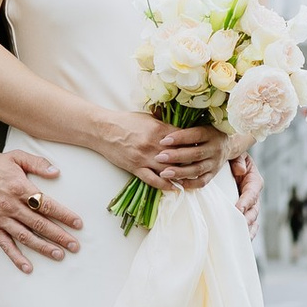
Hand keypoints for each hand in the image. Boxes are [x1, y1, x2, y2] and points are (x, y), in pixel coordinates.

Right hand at [0, 147, 83, 275]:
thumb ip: (37, 163)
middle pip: (39, 224)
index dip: (64, 215)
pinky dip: (16, 258)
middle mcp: (11, 206)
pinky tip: (28, 268)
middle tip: (74, 246)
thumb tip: (56, 172)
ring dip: (43, 248)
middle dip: (59, 236)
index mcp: (19, 188)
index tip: (78, 223)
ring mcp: (1, 219)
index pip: (46, 205)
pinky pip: (5, 245)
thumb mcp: (16, 157)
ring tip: (59, 255)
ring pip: (25, 237)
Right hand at [97, 111, 225, 192]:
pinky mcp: (136, 168)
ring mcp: (145, 158)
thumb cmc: (125, 121)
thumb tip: (179, 129)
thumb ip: (164, 125)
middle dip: (191, 161)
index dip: (194, 144)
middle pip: (179, 156)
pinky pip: (153, 179)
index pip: (183, 139)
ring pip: (168, 169)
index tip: (203, 147)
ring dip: (181, 175)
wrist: (103, 130)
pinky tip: (174, 188)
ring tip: (192, 179)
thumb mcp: (147, 118)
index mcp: (159, 130)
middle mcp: (154, 145)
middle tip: (203, 165)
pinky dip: (165, 184)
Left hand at [231, 153, 262, 236]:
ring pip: (252, 221)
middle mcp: (253, 196)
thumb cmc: (232, 158)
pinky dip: (245, 234)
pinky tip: (239, 241)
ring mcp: (249, 207)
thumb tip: (240, 171)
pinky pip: (247, 226)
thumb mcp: (236, 154)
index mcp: (254, 181)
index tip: (238, 210)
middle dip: (246, 220)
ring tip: (240, 238)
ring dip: (247, 230)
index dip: (246, 202)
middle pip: (253, 211)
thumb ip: (239, 160)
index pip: (252, 193)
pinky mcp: (243, 213)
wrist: (228, 164)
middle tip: (238, 226)